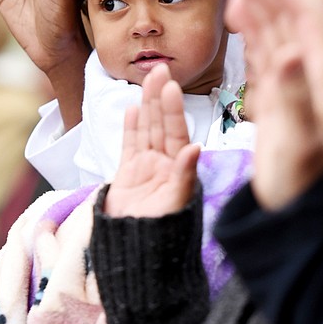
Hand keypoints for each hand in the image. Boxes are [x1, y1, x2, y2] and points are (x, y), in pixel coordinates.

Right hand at [104, 63, 200, 218]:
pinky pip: (130, 145)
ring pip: (147, 129)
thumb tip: (194, 148)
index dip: (173, 109)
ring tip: (148, 79)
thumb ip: (184, 175)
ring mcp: (146, 166)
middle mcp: (165, 163)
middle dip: (161, 97)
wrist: (134, 254)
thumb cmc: (161, 233)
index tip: (172, 86)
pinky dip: (131, 127)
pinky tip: (132, 108)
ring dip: (147, 104)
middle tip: (160, 69)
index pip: (176, 132)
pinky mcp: (128, 174)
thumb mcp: (175, 204)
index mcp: (179, 168)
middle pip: (162, 124)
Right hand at [225, 0, 322, 210]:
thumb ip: (294, 96)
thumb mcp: (301, 140)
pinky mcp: (276, 96)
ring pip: (274, 30)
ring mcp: (293, 83)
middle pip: (289, 17)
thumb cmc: (304, 180)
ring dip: (258, 0)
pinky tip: (239, 11)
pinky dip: (251, 28)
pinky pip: (262, 52)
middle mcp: (311, 74)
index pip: (305, 19)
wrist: (300, 211)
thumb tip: (290, 51)